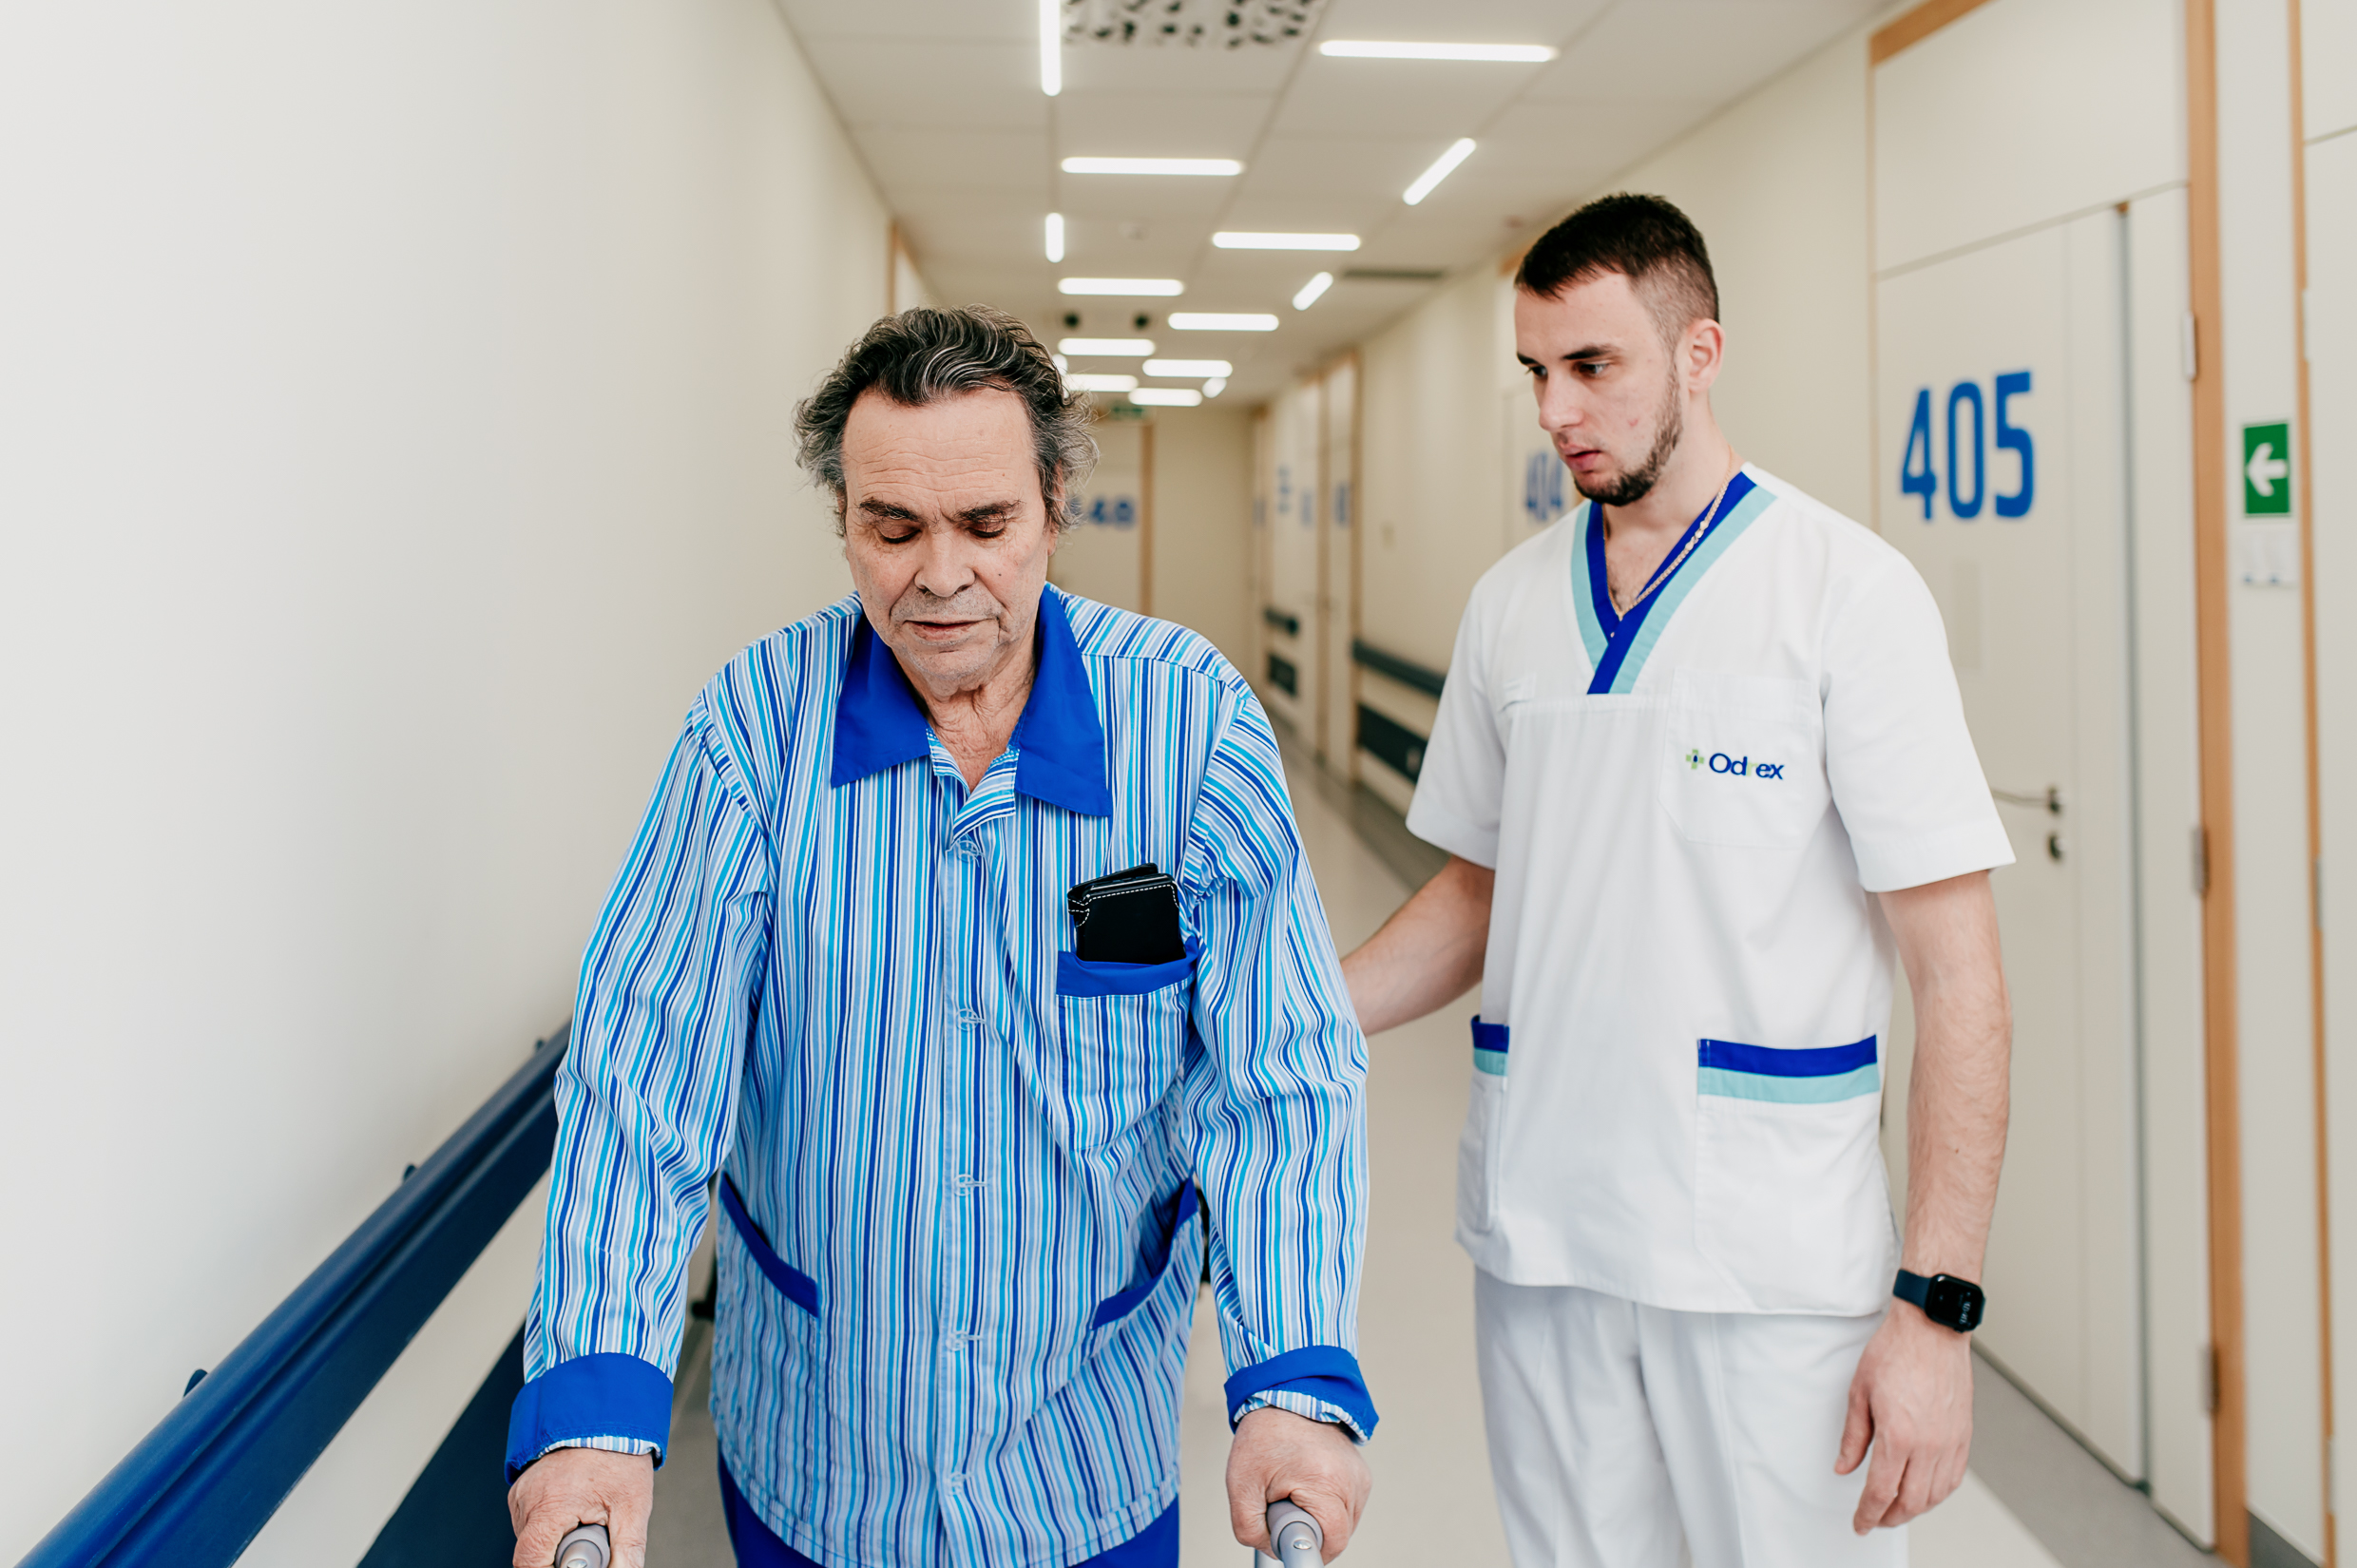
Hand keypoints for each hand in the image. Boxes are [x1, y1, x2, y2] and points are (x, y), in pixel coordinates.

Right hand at [509, 1447, 654, 1567]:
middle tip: (592, 1534)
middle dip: (560, 1554)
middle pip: (532, 1552)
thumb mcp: (632, 1508)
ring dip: (556, 1538)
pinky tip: (574, 1508)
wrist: (608, 1416)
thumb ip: (626, 1552)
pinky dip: (551, 1523)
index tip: (574, 1565)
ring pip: (532, 1537)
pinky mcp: (522, 1490)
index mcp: (550, 1506)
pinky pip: (531, 1520)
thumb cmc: (619, 1457)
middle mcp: (527, 1500)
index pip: (530, 1562)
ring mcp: (521, 1493)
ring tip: (586, 1515)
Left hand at [1226, 1406, 1370, 1560]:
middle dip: (1309, 1529)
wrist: (1285, 1398)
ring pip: (1344, 1525)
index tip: (1287, 1531)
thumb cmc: (1265, 1435)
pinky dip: (1327, 1507)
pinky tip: (1309, 1486)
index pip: (1332, 1542)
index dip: (1305, 1545)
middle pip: (1338, 1535)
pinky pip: (1348, 1509)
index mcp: (1325, 1481)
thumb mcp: (1241, 1484)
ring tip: (1296, 1491)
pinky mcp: (1362, 1475)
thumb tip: (1272, 1549)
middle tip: (1285, 1504)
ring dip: (1319, 1519)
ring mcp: (1360, 1476)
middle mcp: (1351, 1479)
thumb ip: (1249, 1528)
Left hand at [1835, 1304, 1972, 1531]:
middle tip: (1874, 1519)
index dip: (1868, 1514)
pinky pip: (1954, 1478)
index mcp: (1899, 1435)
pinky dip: (1937, 1493)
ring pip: (1935, 1495)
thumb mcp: (1859, 1393)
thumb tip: (1844, 1467)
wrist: (1932, 1328)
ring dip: (1914, 1509)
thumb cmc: (1895, 1352)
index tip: (1860, 1524)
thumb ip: (1853, 1437)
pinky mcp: (1964, 1435)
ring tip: (1896, 1508)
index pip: (1881, 1492)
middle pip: (1911, 1503)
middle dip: (1890, 1518)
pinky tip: (1924, 1491)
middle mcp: (1930, 1445)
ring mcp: (1951, 1441)